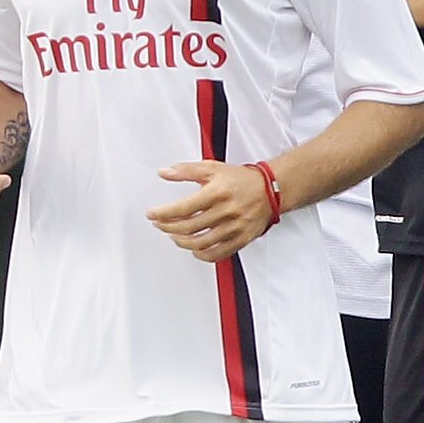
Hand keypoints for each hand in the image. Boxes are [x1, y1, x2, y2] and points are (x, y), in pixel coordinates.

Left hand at [146, 159, 274, 261]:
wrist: (271, 189)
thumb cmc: (241, 179)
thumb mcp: (212, 168)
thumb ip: (186, 170)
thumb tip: (164, 172)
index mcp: (218, 192)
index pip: (183, 208)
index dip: (163, 213)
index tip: (152, 215)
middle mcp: (227, 211)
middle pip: (189, 227)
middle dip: (169, 227)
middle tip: (160, 224)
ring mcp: (235, 227)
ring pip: (201, 243)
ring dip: (182, 242)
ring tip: (174, 236)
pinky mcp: (242, 239)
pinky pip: (218, 254)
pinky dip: (202, 255)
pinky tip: (194, 249)